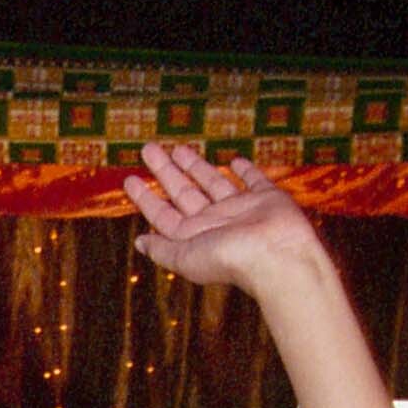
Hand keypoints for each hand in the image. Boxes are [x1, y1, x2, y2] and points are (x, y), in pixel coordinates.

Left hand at [122, 143, 335, 302]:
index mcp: (193, 236)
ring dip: (196, 166)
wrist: (277, 254)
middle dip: (166, 171)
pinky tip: (234, 160)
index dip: (145, 197)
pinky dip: (245, 170)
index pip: (163, 214)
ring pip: (213, 181)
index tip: (129, 179)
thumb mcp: (185, 256)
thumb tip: (140, 244)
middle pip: (184, 192)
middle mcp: (215, 221)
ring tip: (179, 148)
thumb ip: (163, 249)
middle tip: (149, 149)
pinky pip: (253, 179)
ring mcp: (240, 208)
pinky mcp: (266, 197)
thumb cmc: (230, 259)